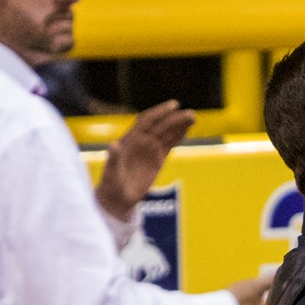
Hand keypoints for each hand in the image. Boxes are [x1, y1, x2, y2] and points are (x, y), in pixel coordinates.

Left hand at [96, 101, 195, 222]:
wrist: (118, 198)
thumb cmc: (112, 185)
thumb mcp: (111, 173)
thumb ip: (113, 159)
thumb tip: (113, 144)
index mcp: (130, 139)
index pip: (147, 121)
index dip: (160, 112)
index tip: (174, 106)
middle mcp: (140, 141)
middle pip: (160, 125)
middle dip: (175, 119)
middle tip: (191, 115)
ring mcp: (149, 149)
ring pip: (167, 133)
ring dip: (180, 125)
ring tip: (193, 118)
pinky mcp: (157, 159)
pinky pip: (169, 145)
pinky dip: (178, 137)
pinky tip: (187, 130)